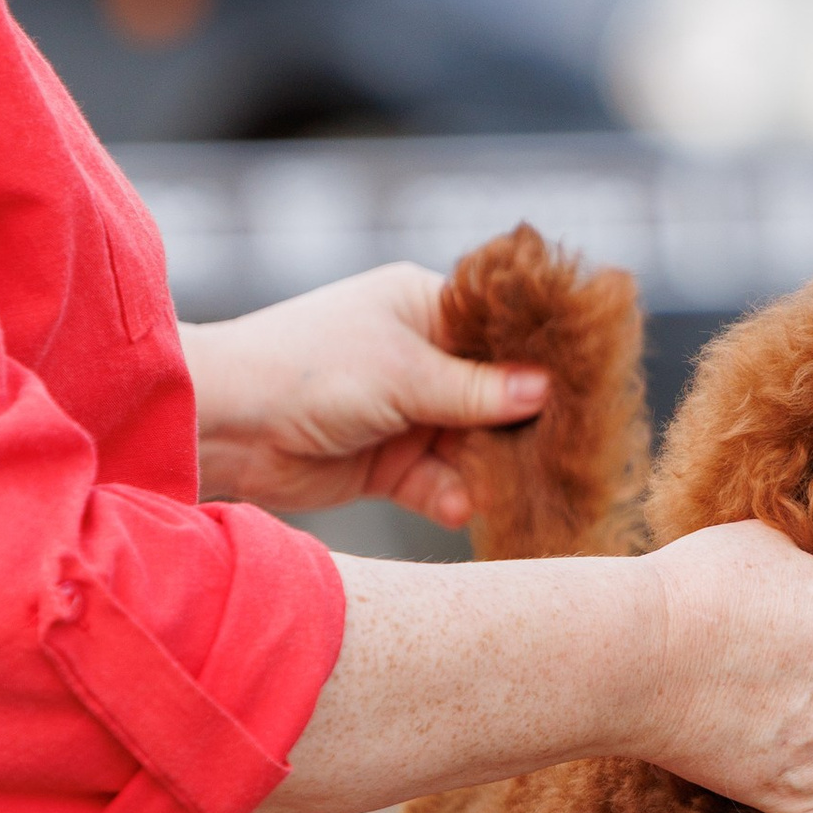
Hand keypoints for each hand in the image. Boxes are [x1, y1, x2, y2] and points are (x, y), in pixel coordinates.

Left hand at [182, 263, 546, 525]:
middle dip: (522, 425)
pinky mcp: (389, 463)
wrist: (226, 425)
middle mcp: (422, 356)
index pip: (501, 329)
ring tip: (512, 489)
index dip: (541, 357)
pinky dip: (452, 495)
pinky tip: (458, 506)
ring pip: (473, 444)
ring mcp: (407, 412)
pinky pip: (439, 481)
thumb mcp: (403, 373)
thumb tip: (546, 390)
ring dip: (489, 469)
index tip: (586, 386)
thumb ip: (476, 389)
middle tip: (562, 452)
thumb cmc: (308, 369)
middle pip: (496, 393)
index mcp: (425, 306)